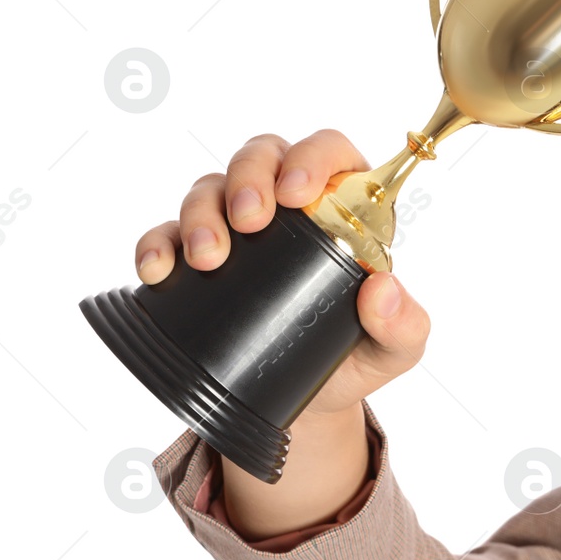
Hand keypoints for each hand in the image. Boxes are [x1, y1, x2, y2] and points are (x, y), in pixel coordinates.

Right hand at [133, 130, 431, 418]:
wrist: (305, 407)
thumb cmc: (357, 359)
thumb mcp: (397, 348)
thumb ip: (404, 324)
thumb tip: (380, 289)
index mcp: (344, 207)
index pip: (329, 152)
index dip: (312, 157)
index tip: (297, 193)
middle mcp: (288, 208)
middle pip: (262, 156)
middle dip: (249, 178)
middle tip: (249, 222)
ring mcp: (238, 231)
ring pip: (210, 187)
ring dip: (202, 213)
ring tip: (208, 259)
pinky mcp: (195, 261)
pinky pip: (166, 234)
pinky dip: (157, 244)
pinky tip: (158, 269)